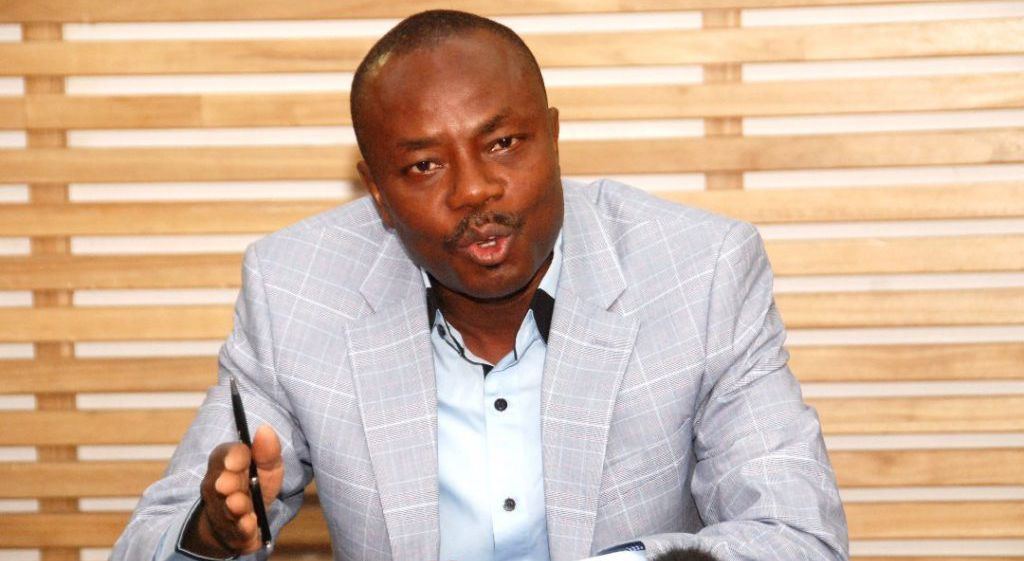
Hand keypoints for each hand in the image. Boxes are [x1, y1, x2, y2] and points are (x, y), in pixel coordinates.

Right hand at [182, 425, 283, 555]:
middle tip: (227, 483)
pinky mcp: (233, 534)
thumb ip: (267, 452)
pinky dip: (242, 528)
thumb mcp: (267, 468)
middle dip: (226, 482)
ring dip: (233, 506)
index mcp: (224, 467)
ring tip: (238, 503)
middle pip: (219, 484)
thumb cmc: (254, 488)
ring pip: (225, 509)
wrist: (240, 522)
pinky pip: (236, 531)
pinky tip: (249, 524)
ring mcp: (222, 513)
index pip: (222, 457)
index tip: (237, 458)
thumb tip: (265, 429)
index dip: (230, 456)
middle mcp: (217, 490)